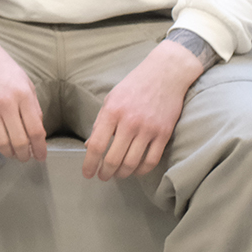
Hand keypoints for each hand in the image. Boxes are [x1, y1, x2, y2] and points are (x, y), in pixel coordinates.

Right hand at [0, 28, 47, 161]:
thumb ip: (33, 106)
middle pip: (19, 141)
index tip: (41, 156)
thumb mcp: (25, 82)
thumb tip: (37, 131)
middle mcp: (6, 103)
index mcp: (23, 95)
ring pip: (1, 142)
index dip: (40, 148)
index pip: (35, 131)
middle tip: (26, 158)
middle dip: (24, 155)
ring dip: (8, 153)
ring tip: (11, 154)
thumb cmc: (2, 66)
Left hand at [81, 39, 204, 180]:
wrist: (164, 75)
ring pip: (133, 162)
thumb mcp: (111, 100)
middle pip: (114, 158)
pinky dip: (142, 170)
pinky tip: (135, 171)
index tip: (87, 173)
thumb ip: (100, 123)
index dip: (90, 163)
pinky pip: (152, 160)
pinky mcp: (164, 134)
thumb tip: (90, 146)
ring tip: (117, 175)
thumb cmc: (134, 87)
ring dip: (122, 173)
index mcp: (112, 112)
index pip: (97, 145)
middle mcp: (129, 122)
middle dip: (105, 172)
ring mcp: (148, 129)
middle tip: (102, 177)